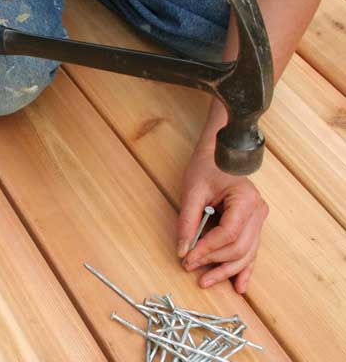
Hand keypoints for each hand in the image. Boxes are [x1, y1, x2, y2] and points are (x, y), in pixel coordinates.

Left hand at [176, 144, 268, 293]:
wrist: (221, 154)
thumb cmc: (207, 167)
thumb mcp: (192, 191)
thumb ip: (188, 221)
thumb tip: (183, 250)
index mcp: (246, 200)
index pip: (229, 233)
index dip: (208, 249)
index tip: (188, 258)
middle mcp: (258, 211)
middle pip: (239, 247)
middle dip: (215, 262)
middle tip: (190, 268)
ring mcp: (259, 220)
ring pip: (246, 253)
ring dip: (226, 270)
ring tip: (206, 281)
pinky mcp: (253, 225)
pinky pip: (250, 251)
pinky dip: (244, 269)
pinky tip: (239, 286)